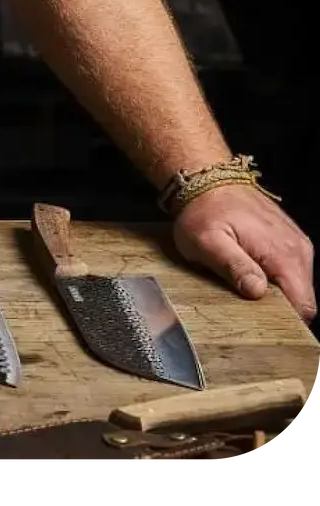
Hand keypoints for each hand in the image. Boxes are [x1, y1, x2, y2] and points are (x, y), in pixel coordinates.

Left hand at [172, 185, 315, 322]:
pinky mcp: (288, 242)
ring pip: (295, 286)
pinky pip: (289, 272)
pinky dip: (273, 280)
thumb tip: (258, 291)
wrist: (209, 180)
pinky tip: (249, 276)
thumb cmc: (204, 211)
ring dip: (274, 294)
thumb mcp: (207, 241)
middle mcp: (298, 250)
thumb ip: (234, 266)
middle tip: (246, 310)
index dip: (286, 321)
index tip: (261, 325)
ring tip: (243, 291)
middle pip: (301, 298)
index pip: (303, 304)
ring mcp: (295, 245)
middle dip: (278, 310)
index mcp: (283, 254)